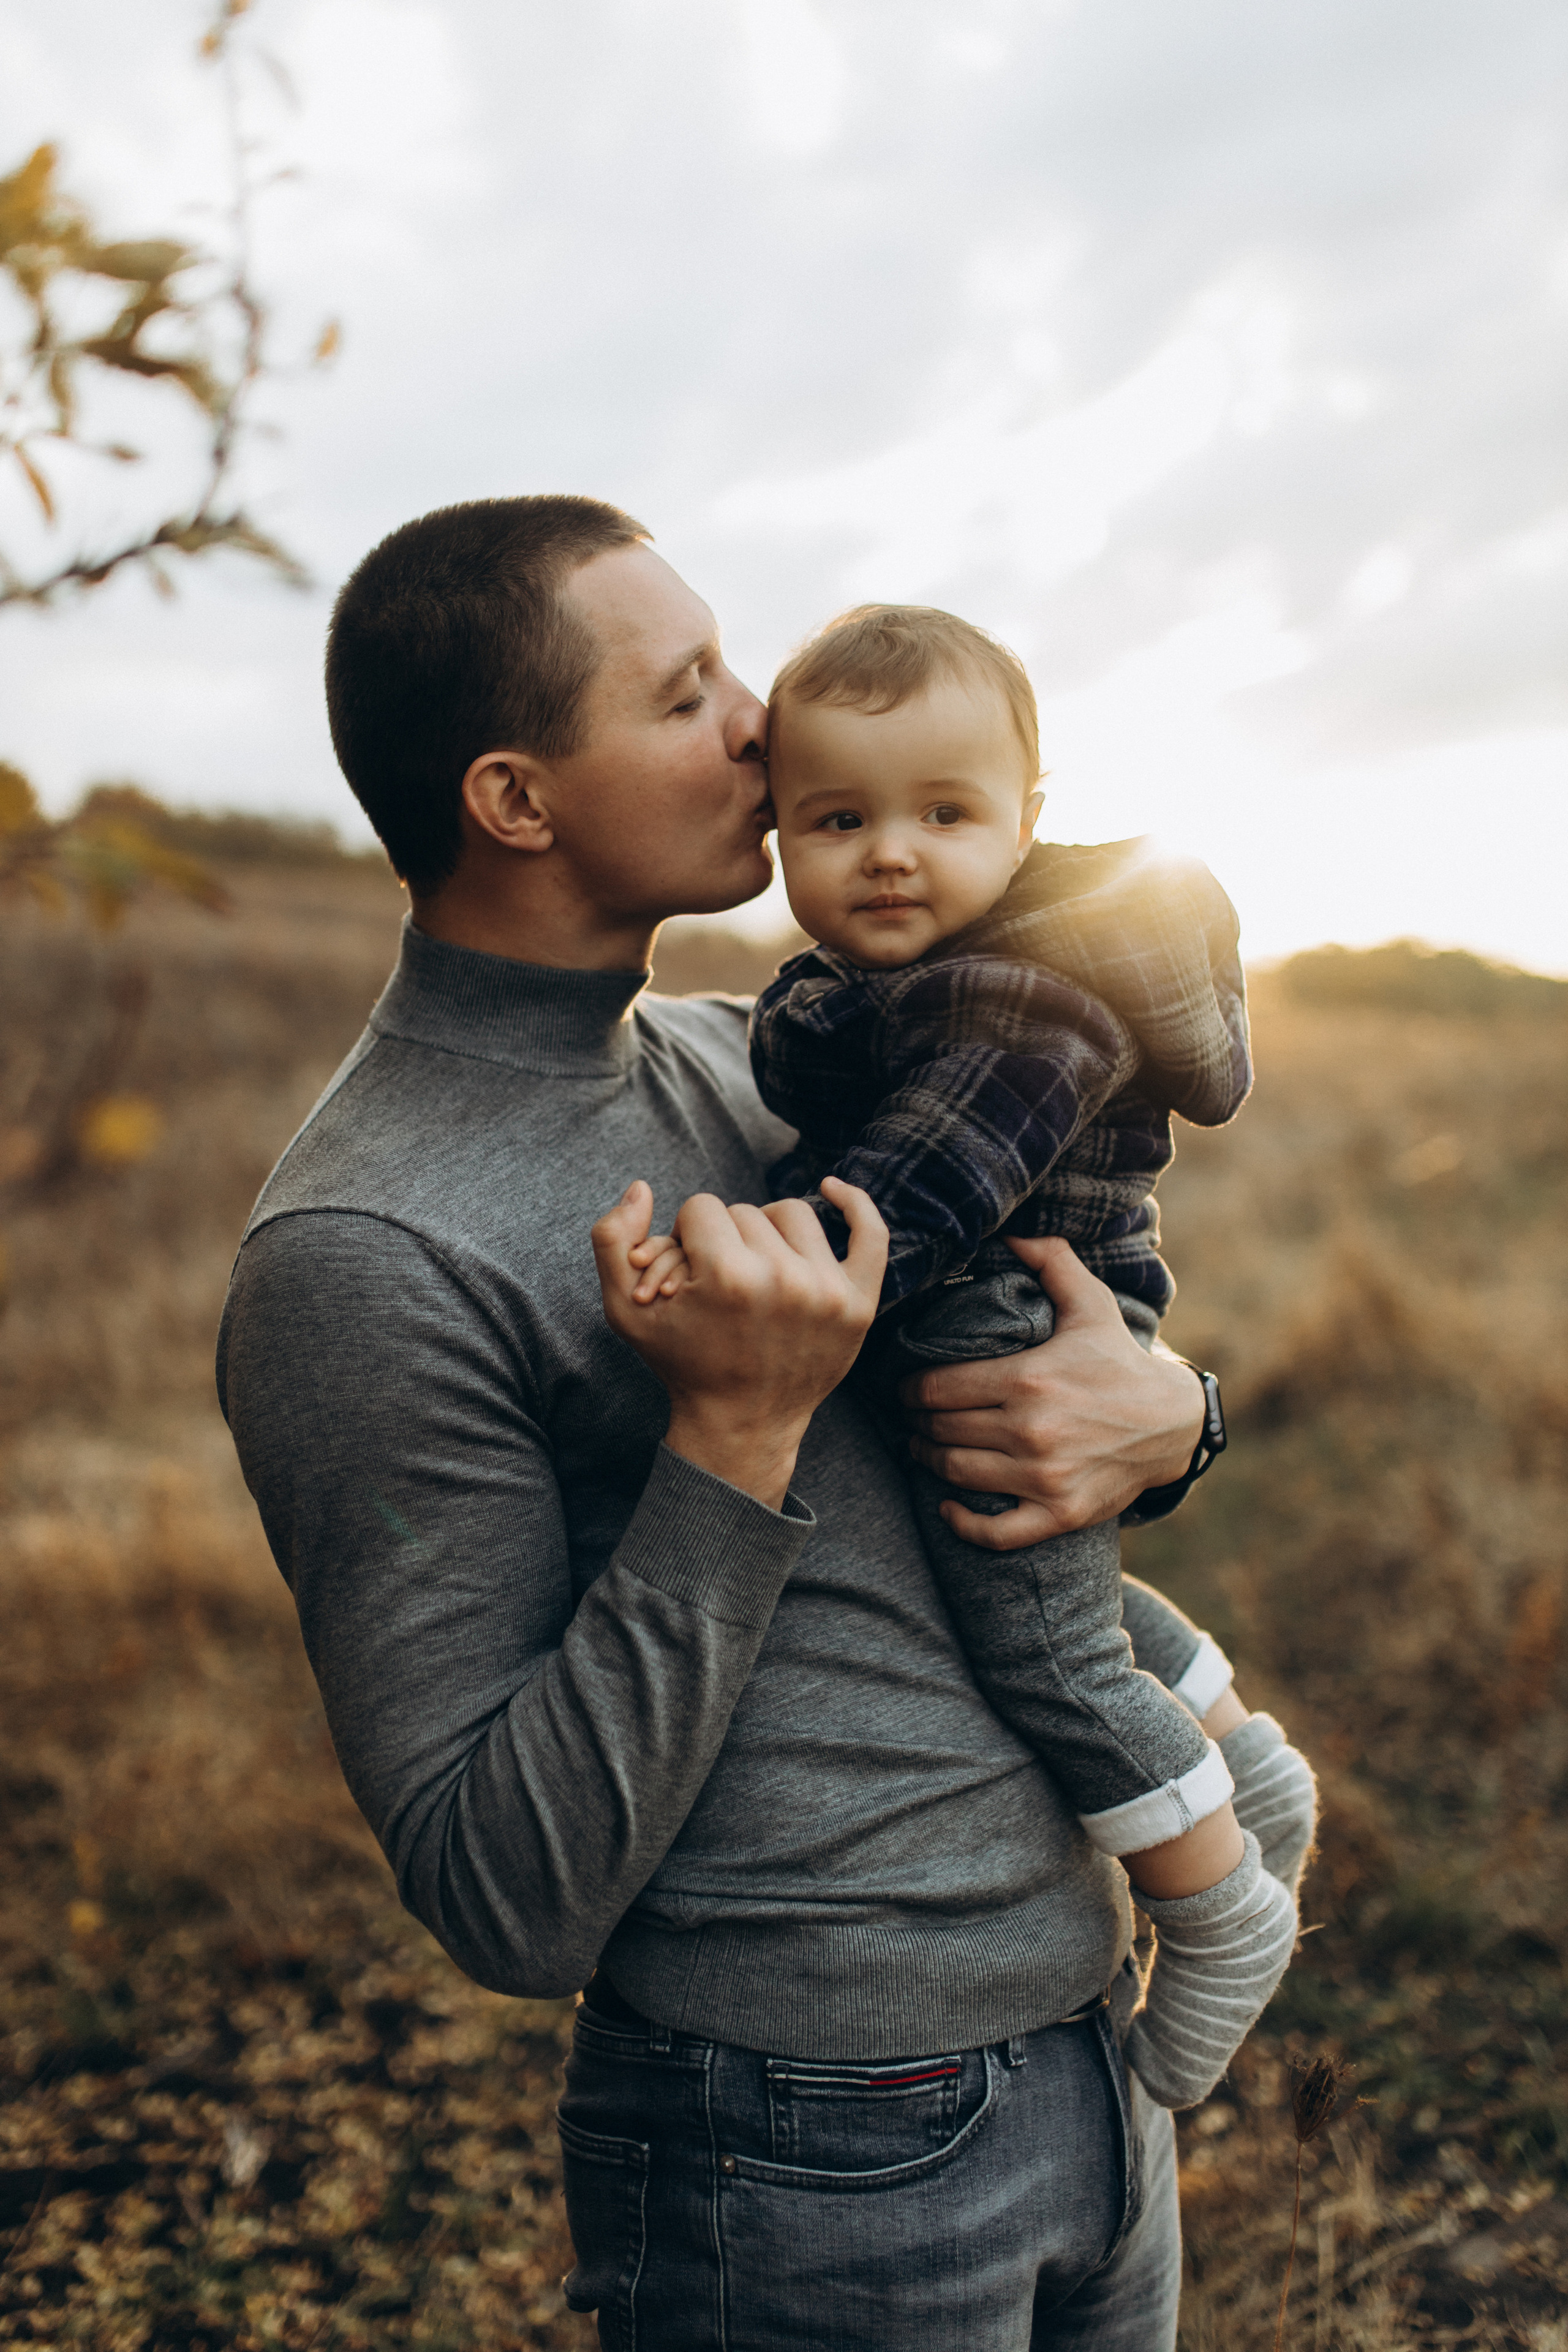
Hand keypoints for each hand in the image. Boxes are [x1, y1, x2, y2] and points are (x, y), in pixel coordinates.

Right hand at [592, 1175, 887, 1508]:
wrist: (742, 1423)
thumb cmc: (682, 1362)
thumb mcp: (623, 1310)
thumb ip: (611, 1239)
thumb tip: (641, 1187)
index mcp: (727, 1277)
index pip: (701, 1208)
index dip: (685, 1237)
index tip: (687, 1276)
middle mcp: (783, 1279)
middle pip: (743, 1210)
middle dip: (722, 1240)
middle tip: (717, 1284)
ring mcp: (828, 1291)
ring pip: (792, 1212)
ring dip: (767, 1231)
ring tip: (754, 1266)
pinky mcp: (859, 1304)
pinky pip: (871, 1234)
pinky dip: (854, 1205)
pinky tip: (831, 1189)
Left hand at [899, 1236, 1204, 1547]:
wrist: (1172, 1424)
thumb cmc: (1121, 1361)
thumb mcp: (1089, 1304)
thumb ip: (1050, 1261)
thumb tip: (1010, 1233)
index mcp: (1028, 1380)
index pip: (938, 1388)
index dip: (910, 1389)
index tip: (904, 1387)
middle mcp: (1031, 1432)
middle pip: (941, 1430)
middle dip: (916, 1422)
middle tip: (910, 1417)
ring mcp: (1044, 1478)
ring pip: (957, 1473)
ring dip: (929, 1461)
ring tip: (922, 1448)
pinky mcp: (1059, 1515)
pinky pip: (995, 1532)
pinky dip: (962, 1523)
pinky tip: (947, 1506)